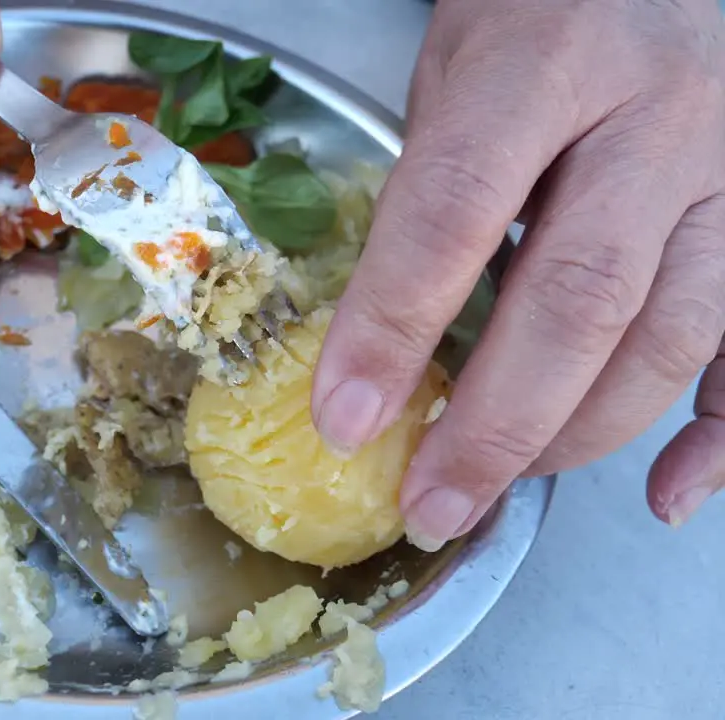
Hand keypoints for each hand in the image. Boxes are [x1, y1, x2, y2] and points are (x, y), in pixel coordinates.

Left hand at [311, 0, 724, 548]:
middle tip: (430, 503)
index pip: (455, 212)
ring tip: (497, 485)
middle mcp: (659, 119)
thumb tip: (392, 335)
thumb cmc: (547, 6)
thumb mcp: (458, 66)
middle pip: (577, 297)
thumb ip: (432, 187)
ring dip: (579, 434)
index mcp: (547, 64)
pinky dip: (719, 436)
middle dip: (495, 423)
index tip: (346, 417)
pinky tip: (662, 492)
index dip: (394, 326)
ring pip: (673, 334)